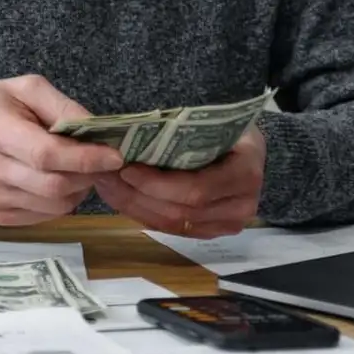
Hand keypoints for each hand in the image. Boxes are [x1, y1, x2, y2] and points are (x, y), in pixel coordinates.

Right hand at [0, 75, 124, 224]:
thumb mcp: (26, 88)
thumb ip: (62, 107)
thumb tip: (97, 131)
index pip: (46, 154)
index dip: (85, 158)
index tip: (114, 156)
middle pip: (54, 185)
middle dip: (88, 175)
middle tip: (103, 162)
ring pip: (54, 206)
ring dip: (79, 189)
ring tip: (78, 168)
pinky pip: (45, 216)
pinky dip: (62, 201)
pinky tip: (56, 180)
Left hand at [94, 127, 264, 238]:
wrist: (247, 150)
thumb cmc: (227, 129)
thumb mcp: (213, 122)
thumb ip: (183, 132)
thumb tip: (135, 134)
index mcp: (245, 172)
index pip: (196, 189)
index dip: (158, 184)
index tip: (126, 169)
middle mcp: (242, 205)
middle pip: (181, 211)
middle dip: (138, 196)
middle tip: (106, 177)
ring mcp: (229, 223)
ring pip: (173, 225)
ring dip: (135, 207)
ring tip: (107, 186)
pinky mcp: (212, 231)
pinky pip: (173, 230)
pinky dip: (144, 214)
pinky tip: (122, 198)